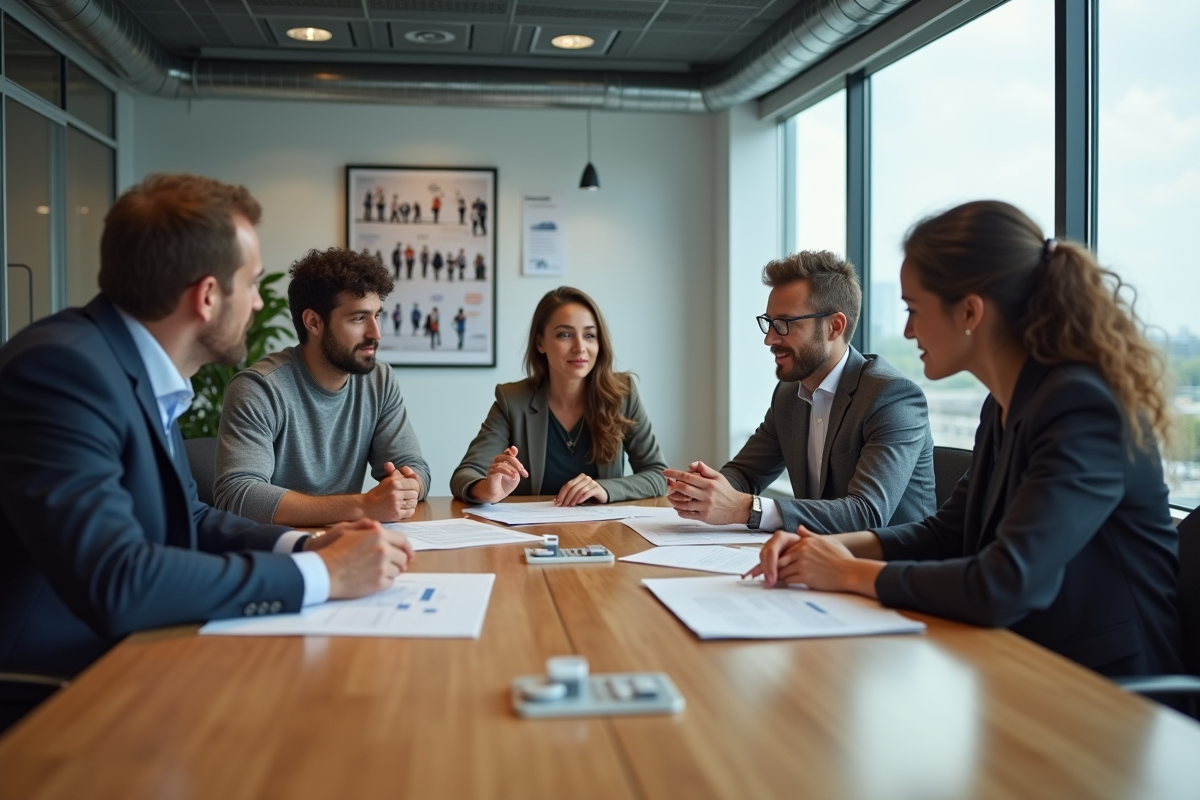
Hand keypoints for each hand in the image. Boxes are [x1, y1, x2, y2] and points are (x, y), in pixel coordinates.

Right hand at [313, 518, 415, 598]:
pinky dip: (383, 581)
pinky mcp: (379, 582)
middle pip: (403, 557)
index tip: (409, 554)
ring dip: (389, 571)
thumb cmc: (335, 551)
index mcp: (378, 535)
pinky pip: (390, 582)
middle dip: (398, 561)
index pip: (402, 540)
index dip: (407, 548)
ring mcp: (382, 567)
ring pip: (397, 570)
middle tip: (389, 565)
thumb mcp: (350, 531)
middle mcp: (384, 550)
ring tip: (372, 571)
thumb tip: (382, 529)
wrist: (324, 572)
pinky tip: (370, 579)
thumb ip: (369, 528)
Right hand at [361, 462, 420, 520]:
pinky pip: (411, 512)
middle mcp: (395, 493)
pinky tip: (404, 508)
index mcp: (394, 483)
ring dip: (411, 502)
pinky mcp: (396, 514)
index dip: (413, 485)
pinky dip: (410, 510)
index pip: (414, 483)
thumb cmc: (377, 494)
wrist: (366, 507)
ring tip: (405, 502)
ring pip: (414, 503)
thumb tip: (408, 470)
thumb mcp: (386, 480)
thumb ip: (398, 474)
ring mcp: (396, 505)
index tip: (410, 488)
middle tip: (407, 496)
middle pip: (415, 493)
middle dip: (412, 494)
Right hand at [472, 446, 526, 503]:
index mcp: (504, 461)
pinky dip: (508, 472)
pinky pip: (499, 468)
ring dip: (512, 469)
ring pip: (503, 462)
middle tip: (522, 470)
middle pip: (507, 456)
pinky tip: (513, 476)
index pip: (507, 452)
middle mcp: (498, 462)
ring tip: (517, 476)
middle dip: (516, 462)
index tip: (514, 449)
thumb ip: (518, 470)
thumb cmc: (505, 484)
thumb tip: (520, 468)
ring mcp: (493, 467)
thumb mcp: (515, 476)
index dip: (512, 450)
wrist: (497, 495)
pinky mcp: (491, 473)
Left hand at [555, 474, 607, 506]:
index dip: (562, 493)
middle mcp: (585, 478)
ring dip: (573, 499)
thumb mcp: (578, 493)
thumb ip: (569, 495)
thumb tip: (557, 500)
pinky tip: (578, 502)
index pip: (568, 484)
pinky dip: (582, 498)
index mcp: (579, 478)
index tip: (558, 501)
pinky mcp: (597, 488)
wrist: (602, 494)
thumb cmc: (588, 494)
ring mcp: (592, 482)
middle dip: (566, 497)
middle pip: (573, 487)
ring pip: (579, 490)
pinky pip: (587, 492)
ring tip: (570, 505)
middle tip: (563, 505)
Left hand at [663, 461, 752, 524]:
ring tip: (670, 496)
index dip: (674, 474)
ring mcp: (705, 507)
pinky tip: (678, 507)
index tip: (665, 472)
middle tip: (667, 484)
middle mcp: (707, 495)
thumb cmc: (726, 492)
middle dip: (672, 486)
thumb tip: (690, 465)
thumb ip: (704, 469)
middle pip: (684, 489)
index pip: (688, 477)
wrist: (738, 508)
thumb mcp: (718, 477)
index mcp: (709, 484)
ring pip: (684, 503)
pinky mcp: (705, 517)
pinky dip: (680, 511)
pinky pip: (688, 514)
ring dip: (673, 500)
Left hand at [745, 526, 880, 597]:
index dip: (773, 558)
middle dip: (769, 568)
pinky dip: (785, 583)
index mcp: (805, 542)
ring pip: (782, 570)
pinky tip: (784, 585)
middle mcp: (802, 550)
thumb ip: (810, 535)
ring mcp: (803, 563)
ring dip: (777, 577)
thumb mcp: (826, 541)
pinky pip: (788, 579)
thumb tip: (799, 528)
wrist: (851, 572)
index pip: (784, 549)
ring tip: (771, 582)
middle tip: (758, 575)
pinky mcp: (805, 575)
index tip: (765, 564)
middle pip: (779, 559)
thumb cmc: (841, 559)